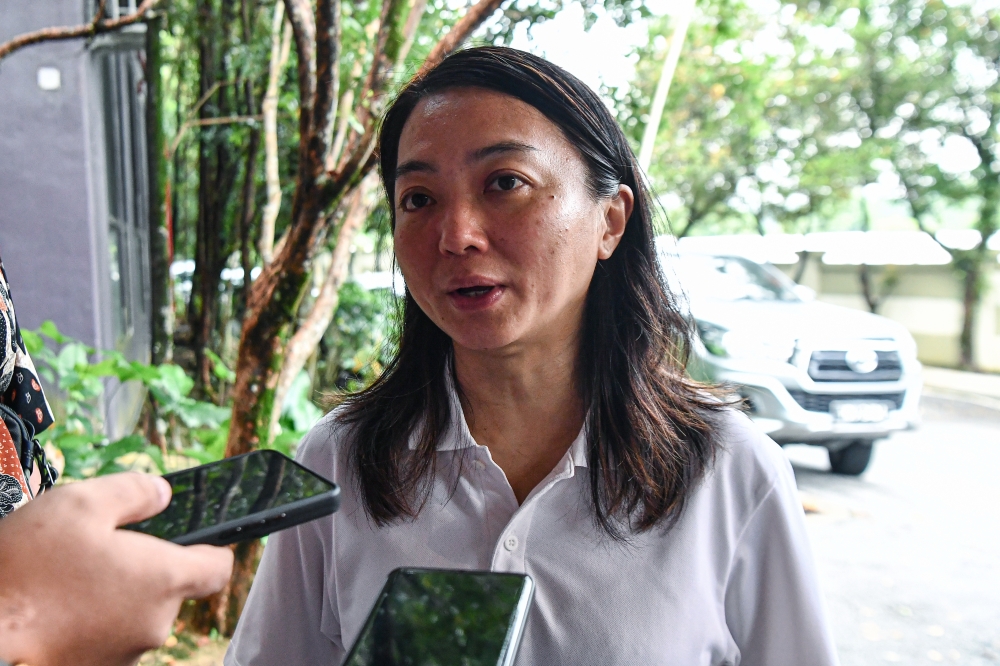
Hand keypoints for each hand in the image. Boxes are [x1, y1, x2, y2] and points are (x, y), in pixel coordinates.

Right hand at [0, 473, 233, 665]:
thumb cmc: (26, 571)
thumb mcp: (79, 504)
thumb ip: (133, 492)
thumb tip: (162, 493)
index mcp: (164, 580)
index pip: (218, 567)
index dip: (210, 549)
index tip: (193, 539)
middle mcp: (154, 624)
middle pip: (168, 589)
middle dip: (142, 568)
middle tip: (98, 550)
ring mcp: (123, 656)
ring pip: (133, 615)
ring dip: (112, 597)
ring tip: (64, 580)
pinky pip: (103, 640)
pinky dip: (87, 623)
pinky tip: (52, 609)